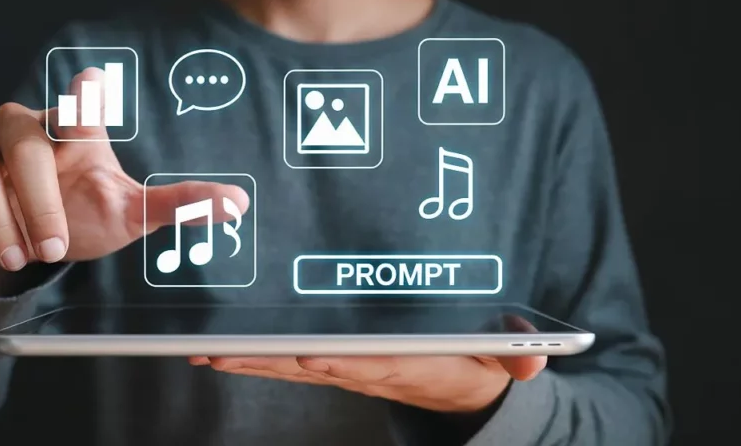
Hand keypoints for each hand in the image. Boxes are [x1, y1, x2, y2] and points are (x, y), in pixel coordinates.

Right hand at [0, 67, 248, 271]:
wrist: (29, 242)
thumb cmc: (82, 214)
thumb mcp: (130, 213)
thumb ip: (177, 204)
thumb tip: (240, 203)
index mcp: (72, 130)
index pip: (80, 106)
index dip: (84, 98)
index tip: (93, 82)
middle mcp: (21, 127)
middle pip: (22, 143)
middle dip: (36, 198)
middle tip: (49, 246)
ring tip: (17, 254)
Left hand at [189, 354, 544, 412]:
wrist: (461, 390)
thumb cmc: (476, 362)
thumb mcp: (504, 356)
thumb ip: (516, 353)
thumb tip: (535, 358)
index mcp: (406, 364)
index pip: (367, 363)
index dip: (337, 360)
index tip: (304, 351)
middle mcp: (367, 372)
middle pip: (311, 367)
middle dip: (266, 362)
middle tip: (219, 351)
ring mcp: (346, 372)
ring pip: (289, 369)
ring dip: (247, 364)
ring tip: (204, 353)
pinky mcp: (335, 369)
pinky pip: (288, 367)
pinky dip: (254, 363)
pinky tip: (221, 357)